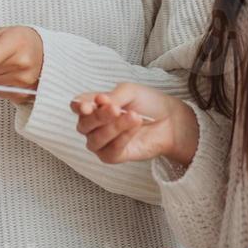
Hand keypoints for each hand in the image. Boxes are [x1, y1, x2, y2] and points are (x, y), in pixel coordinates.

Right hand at [70, 83, 198, 166]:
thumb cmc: (147, 103)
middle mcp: (93, 125)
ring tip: (133, 117)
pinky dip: (121, 139)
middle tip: (116, 109)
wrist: (170, 120)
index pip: (77, 106)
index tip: (87, 106)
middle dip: (99, 117)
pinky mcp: (113, 156)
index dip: (79, 106)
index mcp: (93, 105)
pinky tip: (134, 128)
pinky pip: (109, 151)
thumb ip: (112, 97)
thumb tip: (97, 100)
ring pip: (95, 140)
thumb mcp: (130, 92)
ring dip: (113, 128)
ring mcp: (102, 142)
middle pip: (83, 125)